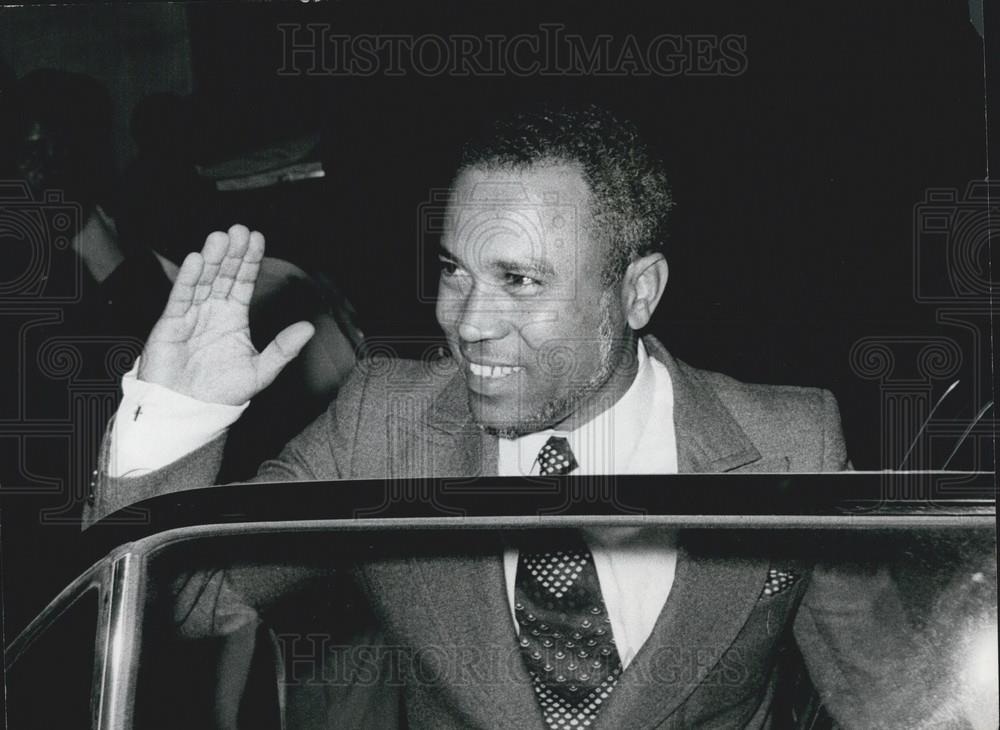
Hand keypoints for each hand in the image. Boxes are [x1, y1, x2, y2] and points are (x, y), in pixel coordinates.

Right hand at [137, 225, 314, 404]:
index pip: (243, 282)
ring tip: (221, 237)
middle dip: (232, 253)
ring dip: (212, 259)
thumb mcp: (260, 371)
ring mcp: (191, 315)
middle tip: (240, 229)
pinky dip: (188, 279)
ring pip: (203, 281)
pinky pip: (181, 298)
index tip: (257, 238)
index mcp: (233, 317)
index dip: (249, 260)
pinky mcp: (171, 324)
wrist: (189, 411)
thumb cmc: (221, 393)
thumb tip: (309, 328)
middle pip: (223, 275)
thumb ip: (283, 349)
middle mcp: (212, 310)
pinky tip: (197, 260)